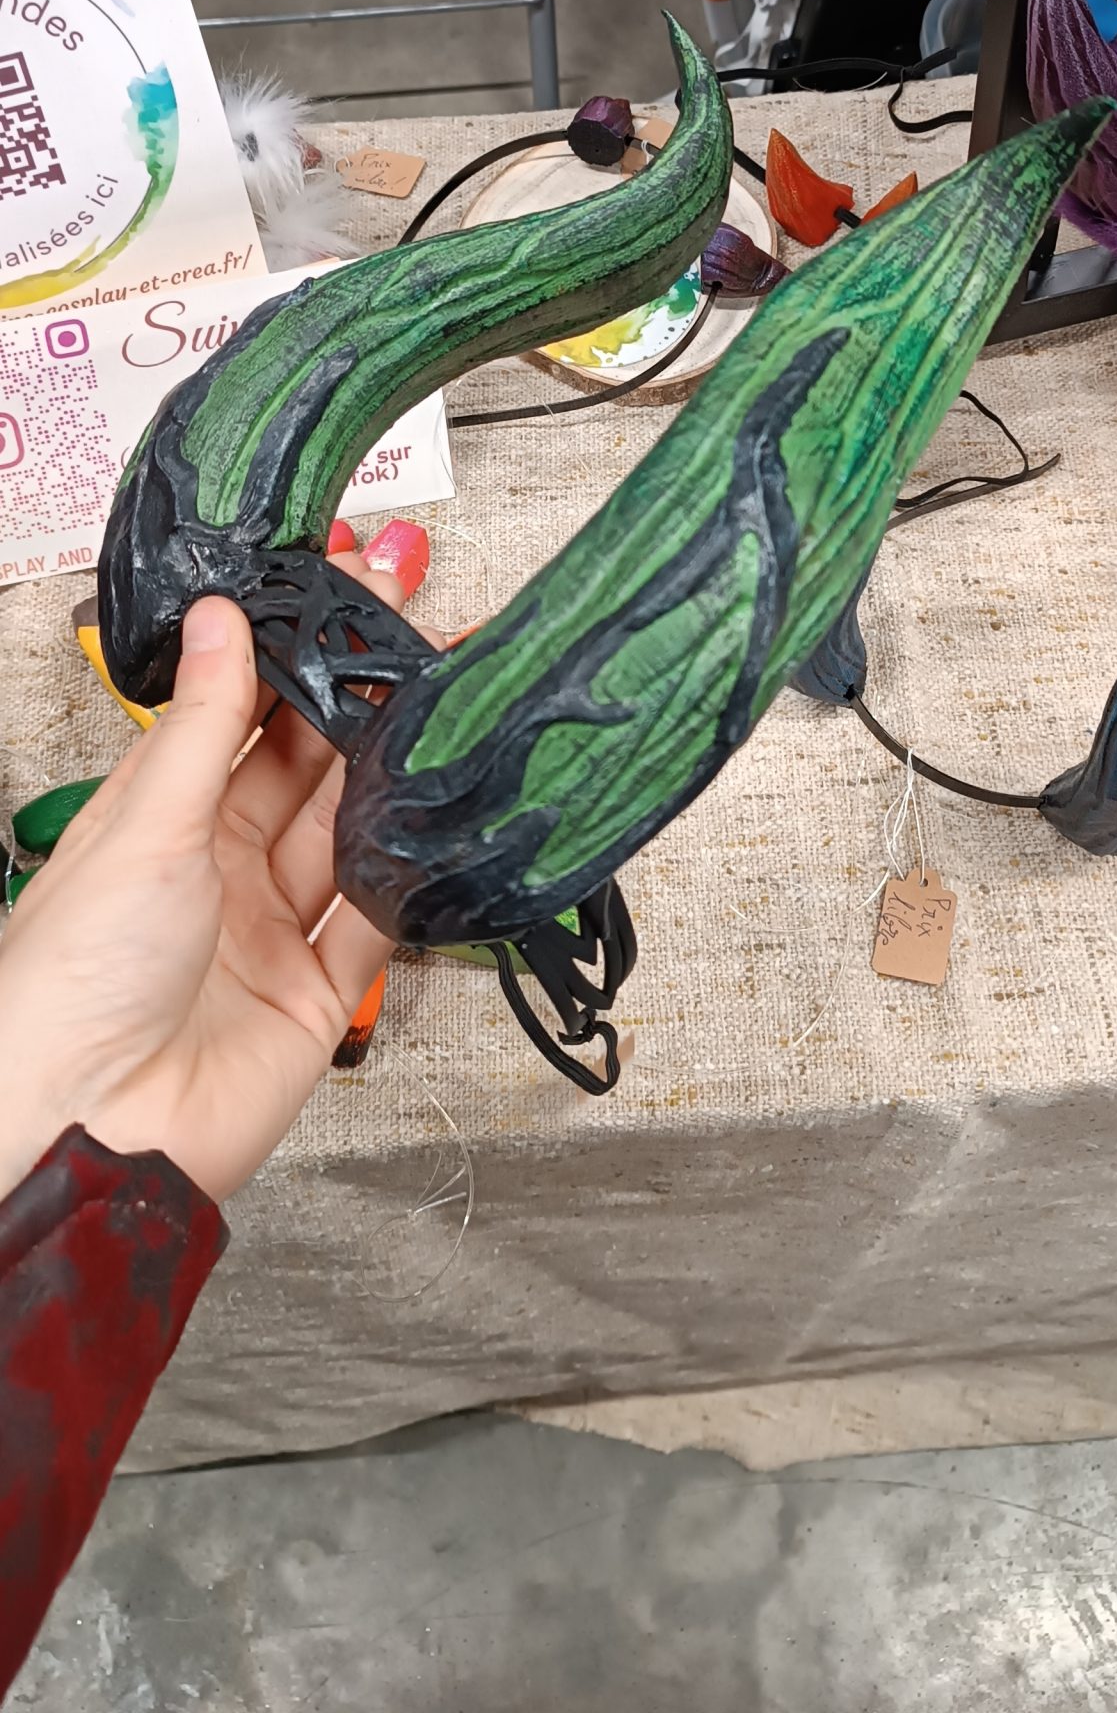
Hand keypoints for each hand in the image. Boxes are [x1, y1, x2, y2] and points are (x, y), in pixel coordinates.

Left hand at [0, 557, 424, 1203]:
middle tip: (403, 640)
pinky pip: (373, 921)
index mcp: (154, 820)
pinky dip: (404, 876)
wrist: (93, 1132)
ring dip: (384, 781)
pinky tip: (429, 827)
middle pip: (299, 771)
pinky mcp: (314, 995)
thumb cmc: (72, 985)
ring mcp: (265, 932)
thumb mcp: (146, 825)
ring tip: (429, 714)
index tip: (335, 599)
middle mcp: (212, 870)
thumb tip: (223, 618)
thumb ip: (207, 724)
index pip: (234, 718)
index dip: (286, 659)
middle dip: (350, 707)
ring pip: (342, 836)